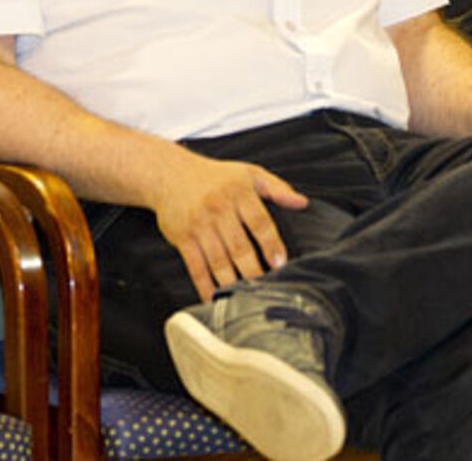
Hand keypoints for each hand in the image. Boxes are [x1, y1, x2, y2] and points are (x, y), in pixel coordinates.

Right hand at [148, 150, 308, 300]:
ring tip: (244, 297)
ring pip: (218, 261)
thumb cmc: (213, 176)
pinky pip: (195, 267)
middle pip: (239, 247)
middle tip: (265, 288)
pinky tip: (213, 298)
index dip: (271, 244)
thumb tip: (301, 202)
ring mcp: (199, 225)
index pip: (260, 222)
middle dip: (253, 270)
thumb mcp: (249, 173)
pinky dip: (205, 286)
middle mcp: (219, 210)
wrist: (169, 174)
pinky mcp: (182, 238)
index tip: (280, 262)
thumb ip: (277, 188)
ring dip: (231, 282)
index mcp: (239, 193)